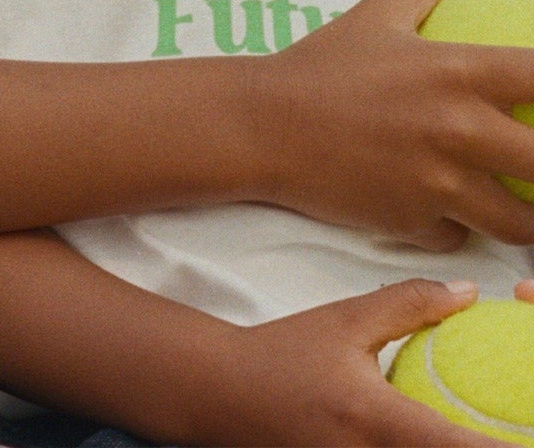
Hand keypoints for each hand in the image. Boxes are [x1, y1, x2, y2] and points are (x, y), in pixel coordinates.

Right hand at [208, 281, 499, 446]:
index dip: (502, 447)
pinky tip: (439, 437)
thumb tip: (469, 294)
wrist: (221, 396)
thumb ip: (410, 305)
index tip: (526, 433)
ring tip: (478, 430)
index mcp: (377, 422)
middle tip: (513, 426)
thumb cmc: (284, 355)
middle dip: (483, 447)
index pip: (457, 447)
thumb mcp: (346, 320)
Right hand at [251, 0, 533, 249]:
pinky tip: (450, 213)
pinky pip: (460, 237)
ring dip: (525, 216)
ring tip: (522, 205)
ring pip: (518, 222)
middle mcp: (457, 130)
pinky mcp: (415, 224)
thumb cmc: (320, 67)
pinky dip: (461, 229)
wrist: (265, 125)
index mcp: (456, 72)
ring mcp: (439, 183)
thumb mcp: (374, 16)